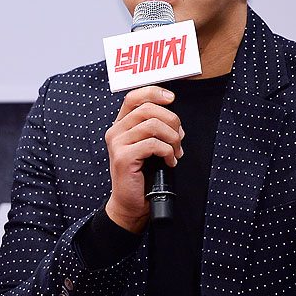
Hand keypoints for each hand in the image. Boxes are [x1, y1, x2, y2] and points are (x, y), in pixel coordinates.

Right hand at [105, 86, 183, 232]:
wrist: (131, 203)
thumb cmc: (142, 175)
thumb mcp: (148, 146)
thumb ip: (155, 128)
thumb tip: (175, 120)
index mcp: (121, 125)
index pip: (134, 96)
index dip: (154, 92)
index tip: (171, 98)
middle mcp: (116, 131)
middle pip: (148, 109)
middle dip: (171, 121)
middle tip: (180, 138)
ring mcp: (117, 144)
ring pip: (153, 125)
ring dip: (172, 138)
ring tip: (176, 152)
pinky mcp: (123, 157)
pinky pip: (153, 144)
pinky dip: (167, 152)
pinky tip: (170, 162)